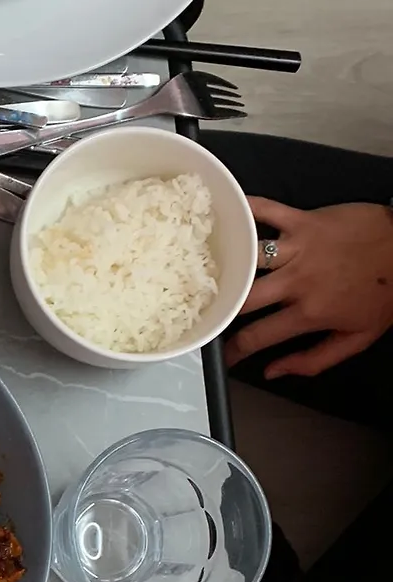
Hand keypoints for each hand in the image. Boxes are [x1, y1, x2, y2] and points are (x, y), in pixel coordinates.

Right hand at [226, 199, 392, 378]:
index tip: (220, 356)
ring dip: (225, 263)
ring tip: (207, 269)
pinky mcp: (304, 221)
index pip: (258, 336)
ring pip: (247, 257)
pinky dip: (244, 209)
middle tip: (208, 312)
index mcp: (309, 313)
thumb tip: (272, 372)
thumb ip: (312, 360)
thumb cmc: (384, 294)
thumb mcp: (357, 339)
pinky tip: (227, 215)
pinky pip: (266, 210)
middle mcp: (298, 282)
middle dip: (220, 308)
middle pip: (243, 297)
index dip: (232, 350)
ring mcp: (299, 248)